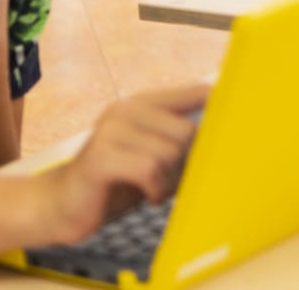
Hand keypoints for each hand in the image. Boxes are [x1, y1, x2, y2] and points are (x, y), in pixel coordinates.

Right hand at [43, 85, 209, 244]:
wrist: (60, 205)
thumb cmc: (116, 182)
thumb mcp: (153, 155)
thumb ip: (179, 140)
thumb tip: (225, 136)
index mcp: (143, 103)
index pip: (196, 92)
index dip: (221, 106)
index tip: (238, 124)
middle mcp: (126, 110)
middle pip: (187, 131)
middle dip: (186, 163)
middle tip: (172, 180)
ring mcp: (111, 131)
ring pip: (170, 152)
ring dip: (170, 180)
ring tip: (157, 188)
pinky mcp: (101, 157)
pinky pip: (150, 169)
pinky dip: (156, 189)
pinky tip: (149, 196)